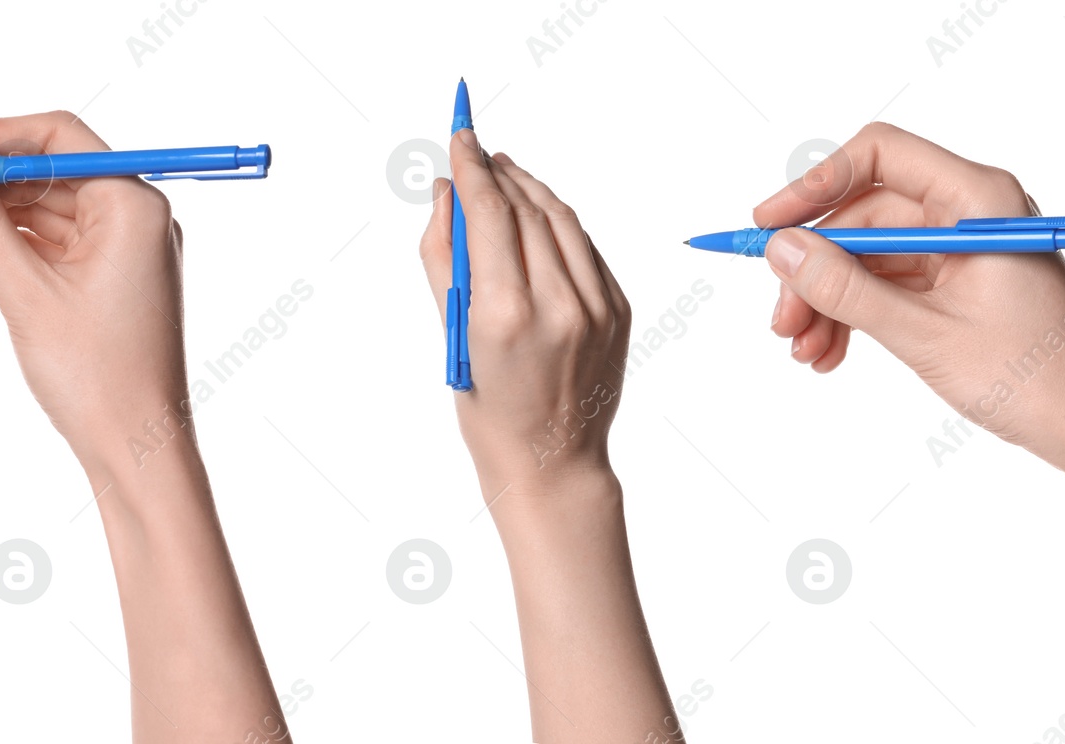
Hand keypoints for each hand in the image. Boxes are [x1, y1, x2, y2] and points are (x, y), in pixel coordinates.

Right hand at [0, 111, 186, 470]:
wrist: (135, 447)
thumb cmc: (99, 375)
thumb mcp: (24, 289)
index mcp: (133, 206)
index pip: (57, 136)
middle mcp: (135, 219)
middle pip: (40, 177)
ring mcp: (122, 250)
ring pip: (35, 216)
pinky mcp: (106, 279)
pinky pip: (44, 249)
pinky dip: (0, 259)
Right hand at [419, 128, 630, 492]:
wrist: (552, 460)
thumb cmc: (489, 406)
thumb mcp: (453, 336)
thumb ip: (444, 257)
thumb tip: (447, 192)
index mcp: (506, 315)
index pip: (489, 215)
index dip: (473, 167)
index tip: (460, 136)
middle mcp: (558, 305)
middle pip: (527, 210)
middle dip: (498, 174)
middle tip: (476, 151)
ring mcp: (597, 308)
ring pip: (562, 221)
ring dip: (531, 190)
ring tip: (504, 173)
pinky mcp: (619, 311)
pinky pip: (586, 250)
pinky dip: (559, 224)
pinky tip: (538, 215)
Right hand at [758, 123, 1064, 464]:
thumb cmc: (1034, 378)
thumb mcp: (924, 334)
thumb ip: (847, 288)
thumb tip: (782, 250)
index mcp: (980, 199)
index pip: (881, 155)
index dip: (816, 185)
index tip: (769, 228)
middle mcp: (972, 211)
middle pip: (865, 213)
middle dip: (816, 266)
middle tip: (781, 318)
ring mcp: (964, 249)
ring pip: (870, 255)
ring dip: (829, 299)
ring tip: (802, 349)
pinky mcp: (959, 283)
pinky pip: (890, 284)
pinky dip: (856, 315)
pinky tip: (830, 353)